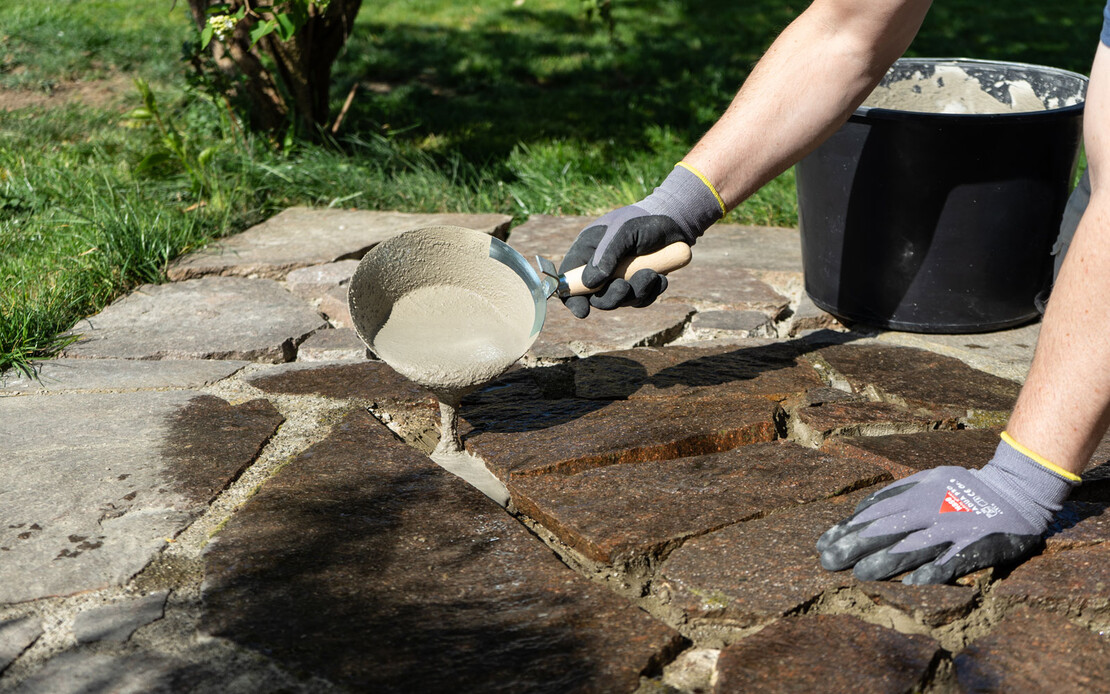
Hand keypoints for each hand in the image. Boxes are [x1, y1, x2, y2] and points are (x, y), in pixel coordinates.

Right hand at [559, 163, 724, 317]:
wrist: (675, 220)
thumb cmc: (643, 220)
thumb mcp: (623, 231)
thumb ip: (606, 255)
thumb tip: (589, 283)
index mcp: (587, 251)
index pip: (571, 279)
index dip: (572, 297)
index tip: (583, 310)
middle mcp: (601, 267)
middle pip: (596, 297)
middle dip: (611, 297)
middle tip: (625, 287)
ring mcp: (620, 277)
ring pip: (620, 300)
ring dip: (636, 292)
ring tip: (651, 274)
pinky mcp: (639, 283)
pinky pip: (640, 300)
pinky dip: (651, 292)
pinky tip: (661, 277)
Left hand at [817, 434, 1077, 583]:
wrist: (1016, 490)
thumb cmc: (964, 488)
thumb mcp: (927, 480)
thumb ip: (896, 494)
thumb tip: (860, 511)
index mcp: (917, 494)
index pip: (874, 512)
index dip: (847, 528)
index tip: (823, 543)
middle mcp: (931, 510)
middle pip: (886, 528)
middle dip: (855, 545)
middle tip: (828, 561)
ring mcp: (953, 529)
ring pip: (913, 546)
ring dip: (884, 561)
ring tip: (859, 574)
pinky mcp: (976, 546)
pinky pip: (951, 562)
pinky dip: (933, 572)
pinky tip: (912, 584)